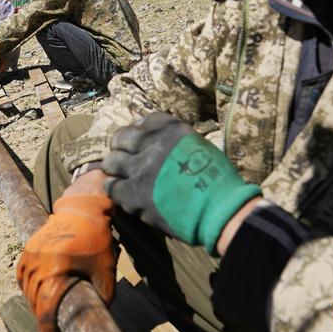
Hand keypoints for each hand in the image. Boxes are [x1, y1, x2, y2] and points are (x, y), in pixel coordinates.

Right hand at [16, 193, 115, 331]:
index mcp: (57, 269)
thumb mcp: (105, 271)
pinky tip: (36, 291)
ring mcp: (31, 253)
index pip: (45, 307)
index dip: (46, 328)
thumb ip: (103, 296)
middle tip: (53, 324)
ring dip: (34, 301)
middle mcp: (39, 261)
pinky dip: (27, 285)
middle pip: (34, 299)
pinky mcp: (29, 247)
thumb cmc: (97, 239)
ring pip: (26, 287)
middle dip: (42, 315)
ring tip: (46, 308)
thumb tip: (98, 315)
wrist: (84, 208)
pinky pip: (22, 273)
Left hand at [102, 112, 259, 254]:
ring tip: (121, 177)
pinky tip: (122, 193)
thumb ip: (173, 142)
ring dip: (115, 169)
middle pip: (120, 138)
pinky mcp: (134, 193)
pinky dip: (115, 189)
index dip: (139, 133)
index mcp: (170, 129)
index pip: (143, 122)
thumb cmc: (218, 180)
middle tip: (124, 159)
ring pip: (111, 162)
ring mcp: (141, 168)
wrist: (221, 210)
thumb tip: (156, 144)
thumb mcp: (197, 146)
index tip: (140, 143)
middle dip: (120, 148)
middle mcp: (152, 143)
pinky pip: (112, 187)